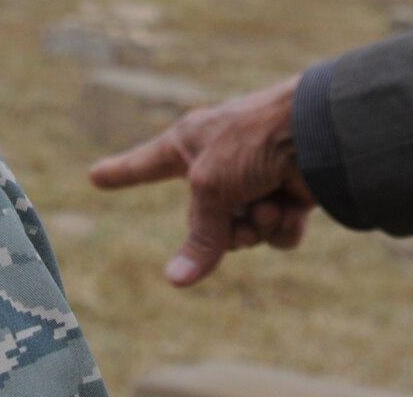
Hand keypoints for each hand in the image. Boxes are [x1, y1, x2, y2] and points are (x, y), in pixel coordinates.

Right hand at [87, 74, 315, 286]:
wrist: (317, 131)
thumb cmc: (252, 140)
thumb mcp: (211, 188)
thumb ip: (198, 237)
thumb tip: (176, 282)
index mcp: (190, 144)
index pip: (146, 165)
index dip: (122, 173)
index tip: (95, 176)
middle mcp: (220, 163)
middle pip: (204, 221)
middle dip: (222, 228)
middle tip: (238, 214)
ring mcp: (255, 179)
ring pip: (243, 232)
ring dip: (255, 227)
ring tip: (269, 203)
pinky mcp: (288, 193)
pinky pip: (274, 232)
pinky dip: (282, 226)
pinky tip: (292, 208)